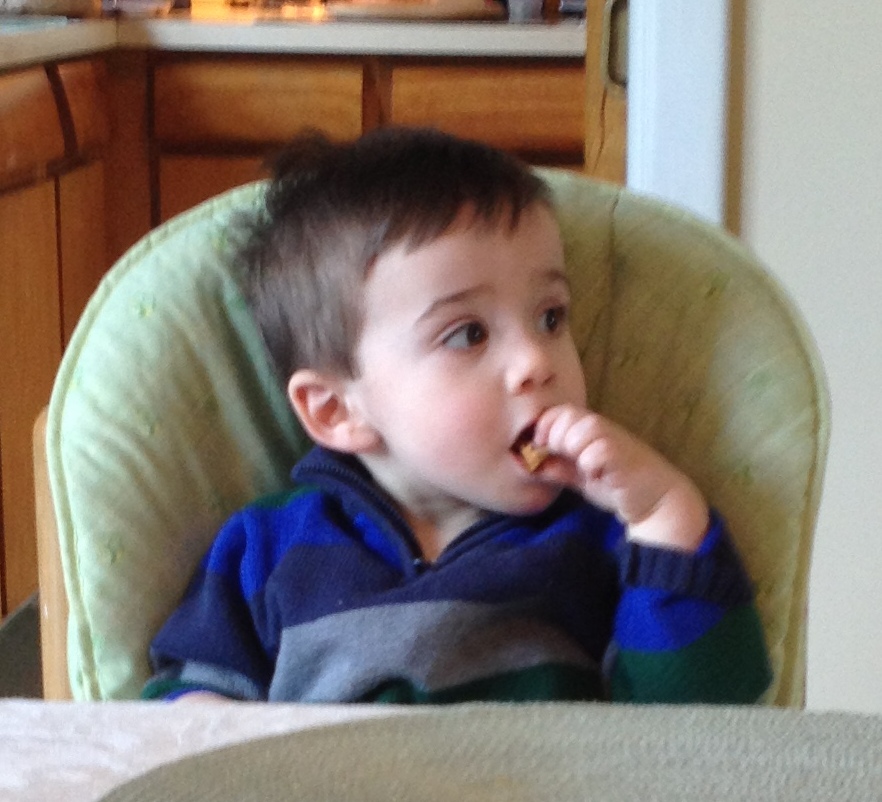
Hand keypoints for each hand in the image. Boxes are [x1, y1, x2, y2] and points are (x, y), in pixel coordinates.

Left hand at [532, 405, 708, 551]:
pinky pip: (600, 451)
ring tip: (581, 465)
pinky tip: (595, 474)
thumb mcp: (579, 476)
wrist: (655, 500)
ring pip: (582, 429)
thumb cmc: (616, 484)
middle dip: (555, 437)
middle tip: (564, 458)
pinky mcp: (625, 457)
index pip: (557, 411)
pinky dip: (591, 462)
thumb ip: (559, 468)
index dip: (544, 426)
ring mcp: (615, 441)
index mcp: (587, 430)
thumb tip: (532, 464)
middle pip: (566, 415)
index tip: (542, 447)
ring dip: (573, 446)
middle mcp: (601, 429)